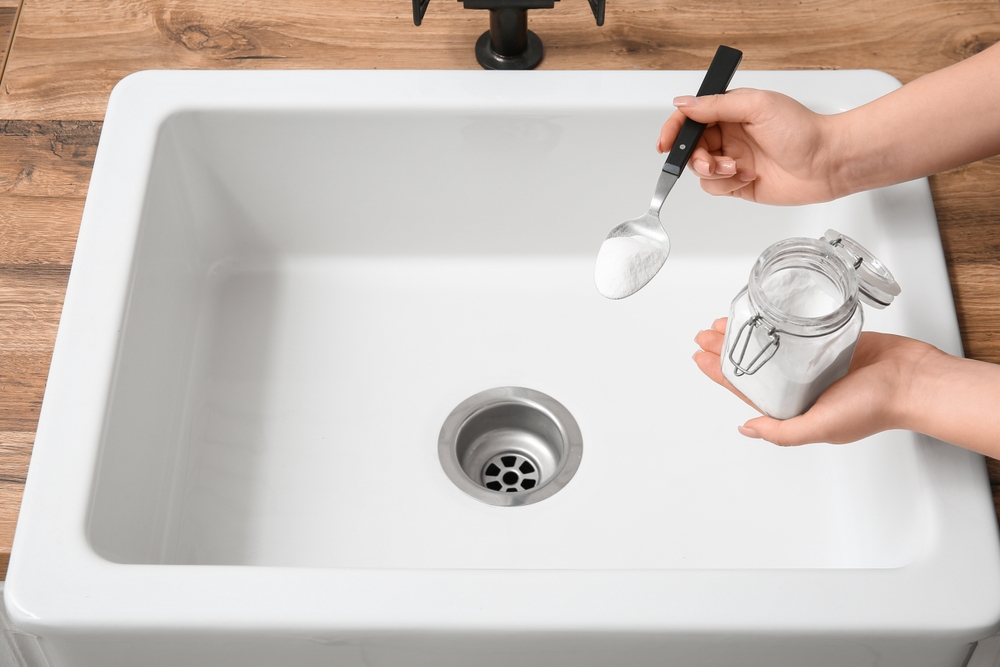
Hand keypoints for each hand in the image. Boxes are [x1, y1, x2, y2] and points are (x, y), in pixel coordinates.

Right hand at [657, 88, 843, 204]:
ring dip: (713, 172)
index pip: (691, 118)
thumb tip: (684, 104)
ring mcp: (733, 160)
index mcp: (731, 111)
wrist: (826, 163)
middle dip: (696, 157)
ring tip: (735, 169)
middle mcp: (729, 135)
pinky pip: (714, 188)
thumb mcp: (756, 106)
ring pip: (700, 170)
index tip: (665, 143)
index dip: (674, 129)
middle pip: (691, 147)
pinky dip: (726, 185)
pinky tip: (747, 177)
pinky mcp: (738, 184)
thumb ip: (716, 105)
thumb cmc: (802, 131)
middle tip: (712, 161)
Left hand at [692, 318, 939, 445]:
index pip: (747, 389)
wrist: (914, 380)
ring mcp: (817, 363)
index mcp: (796, 408)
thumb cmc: (874, 408)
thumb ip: (782, 431)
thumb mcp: (820, 427)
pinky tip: (765, 313)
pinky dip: (780, 322)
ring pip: (773, 345)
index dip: (721, 373)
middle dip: (728, 348)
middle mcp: (803, 386)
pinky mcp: (832, 343)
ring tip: (727, 320)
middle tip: (706, 333)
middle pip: (755, 364)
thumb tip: (746, 429)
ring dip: (750, 333)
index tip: (700, 357)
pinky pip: (799, 332)